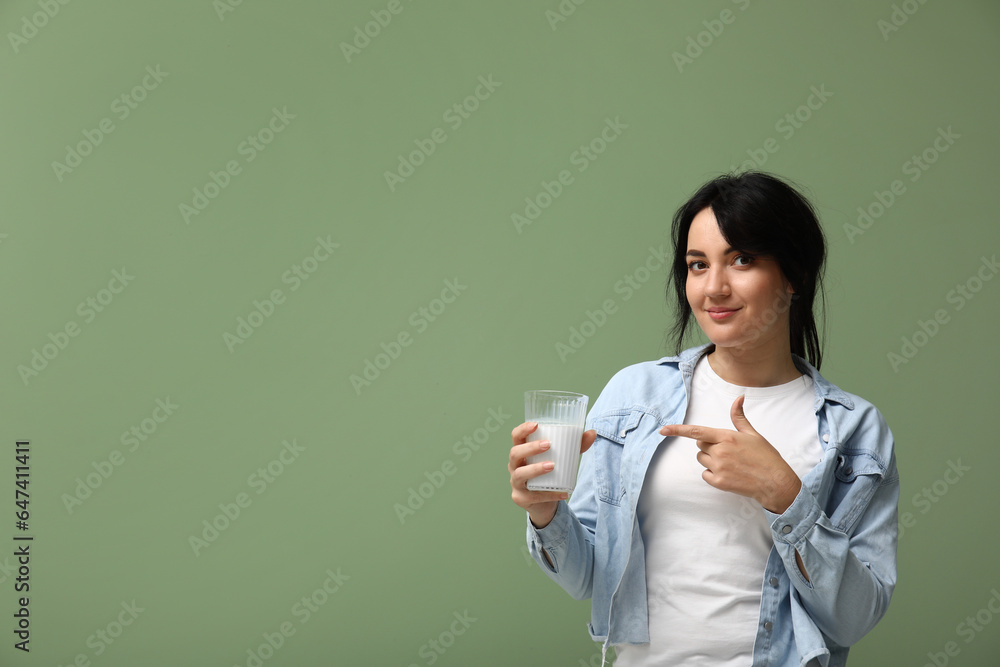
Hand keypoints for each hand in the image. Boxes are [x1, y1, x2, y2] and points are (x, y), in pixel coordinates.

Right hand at [509, 422, 595, 528]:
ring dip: (535, 469)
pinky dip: (550, 494)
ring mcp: (516, 483)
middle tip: (548, 445)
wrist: (545, 504)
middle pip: (515, 453)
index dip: (523, 429)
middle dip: (530, 448)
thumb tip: (592, 433)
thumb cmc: (551, 475)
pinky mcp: (521, 498)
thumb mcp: (563, 459)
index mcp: (522, 452)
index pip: (516, 437)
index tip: (536, 425)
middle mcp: (514, 466)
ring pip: (519, 474)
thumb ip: (576, 446)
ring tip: (552, 466)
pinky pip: (533, 496)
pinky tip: (564, 493)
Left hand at [659, 395, 800, 513]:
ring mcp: (719, 468)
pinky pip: (705, 475)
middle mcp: (720, 451)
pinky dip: (712, 474)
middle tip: (727, 450)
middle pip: (699, 445)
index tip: (663, 429)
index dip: (678, 430)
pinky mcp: (719, 482)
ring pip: (701, 459)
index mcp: (726, 437)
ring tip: (730, 462)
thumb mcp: (753, 434)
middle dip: (708, 445)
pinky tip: (728, 473)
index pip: (697, 431)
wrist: (775, 482)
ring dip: (709, 459)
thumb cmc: (766, 457)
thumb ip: (739, 417)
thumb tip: (739, 397)